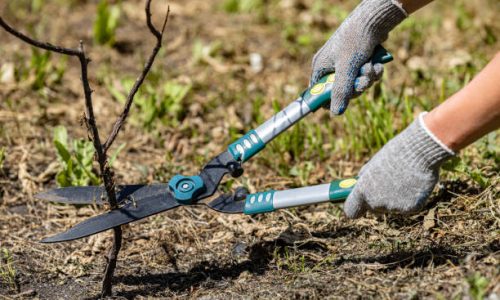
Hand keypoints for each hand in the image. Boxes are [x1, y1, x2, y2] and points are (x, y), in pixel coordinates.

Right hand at [310, 0, 406, 114]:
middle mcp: (331, 67)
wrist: (373, 20)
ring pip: (356, 84)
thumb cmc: (355, 41)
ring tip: (372, 68)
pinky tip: (377, 65)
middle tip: (363, 82)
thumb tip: (335, 113)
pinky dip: (372, 72)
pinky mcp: (358, 61)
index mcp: (321, 67)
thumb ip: (341, 91)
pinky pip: (365, 76)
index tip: (341, 104)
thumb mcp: (347, 68)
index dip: (329, 100)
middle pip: (342, 91)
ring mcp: (345, 64)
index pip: (319, 92)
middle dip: (356, 87)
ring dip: (367, 79)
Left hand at [344, 113, 453, 217]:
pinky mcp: (411, 209)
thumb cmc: (395, 154)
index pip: (351, 211)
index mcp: (362, 191)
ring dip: (396, 197)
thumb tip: (360, 184)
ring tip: (404, 178)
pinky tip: (414, 183)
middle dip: (378, 199)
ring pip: (392, 207)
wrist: (420, 152)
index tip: (359, 204)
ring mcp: (394, 208)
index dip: (356, 207)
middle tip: (387, 184)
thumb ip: (365, 178)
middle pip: (373, 209)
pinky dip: (410, 198)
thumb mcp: (374, 164)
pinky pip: (407, 206)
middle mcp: (375, 202)